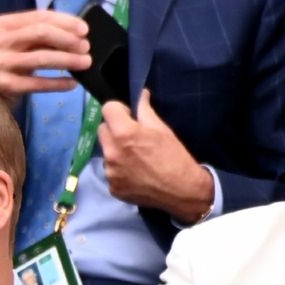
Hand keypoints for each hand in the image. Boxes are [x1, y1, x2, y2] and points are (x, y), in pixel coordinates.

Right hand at [0, 10, 90, 106]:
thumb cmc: (7, 63)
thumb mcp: (19, 42)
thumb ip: (40, 35)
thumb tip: (77, 33)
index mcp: (3, 24)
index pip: (39, 16)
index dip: (65, 21)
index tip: (85, 29)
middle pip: (40, 33)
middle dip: (68, 39)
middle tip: (86, 47)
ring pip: (41, 57)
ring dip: (68, 60)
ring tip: (85, 63)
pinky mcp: (5, 84)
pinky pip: (38, 83)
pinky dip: (58, 83)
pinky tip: (72, 84)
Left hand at [99, 89, 213, 221]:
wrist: (182, 190)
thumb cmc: (174, 156)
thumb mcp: (162, 130)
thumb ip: (145, 111)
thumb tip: (141, 94)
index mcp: (124, 134)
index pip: (107, 109)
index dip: (118, 110)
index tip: (128, 116)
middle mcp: (111, 152)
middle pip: (102, 130)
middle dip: (114, 129)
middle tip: (132, 137)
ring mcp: (110, 171)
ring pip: (105, 151)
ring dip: (116, 151)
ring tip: (136, 158)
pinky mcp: (112, 187)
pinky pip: (110, 171)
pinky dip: (119, 170)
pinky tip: (135, 173)